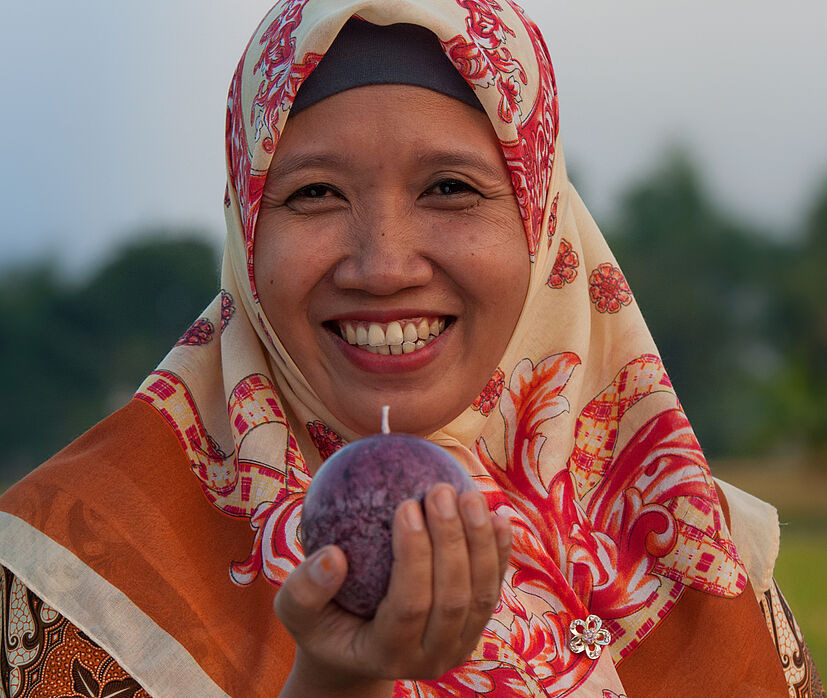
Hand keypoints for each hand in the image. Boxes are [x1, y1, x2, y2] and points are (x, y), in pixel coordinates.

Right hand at [274, 484, 511, 695]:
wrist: (356, 651)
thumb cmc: (322, 622)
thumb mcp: (294, 612)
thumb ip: (304, 589)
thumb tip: (332, 556)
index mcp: (388, 654)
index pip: (410, 604)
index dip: (414, 556)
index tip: (406, 504)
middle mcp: (431, 657)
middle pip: (454, 598)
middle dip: (452, 540)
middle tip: (440, 490)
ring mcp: (459, 645)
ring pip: (482, 594)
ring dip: (480, 541)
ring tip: (468, 493)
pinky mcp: (474, 628)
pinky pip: (494, 587)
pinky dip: (499, 551)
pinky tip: (499, 515)